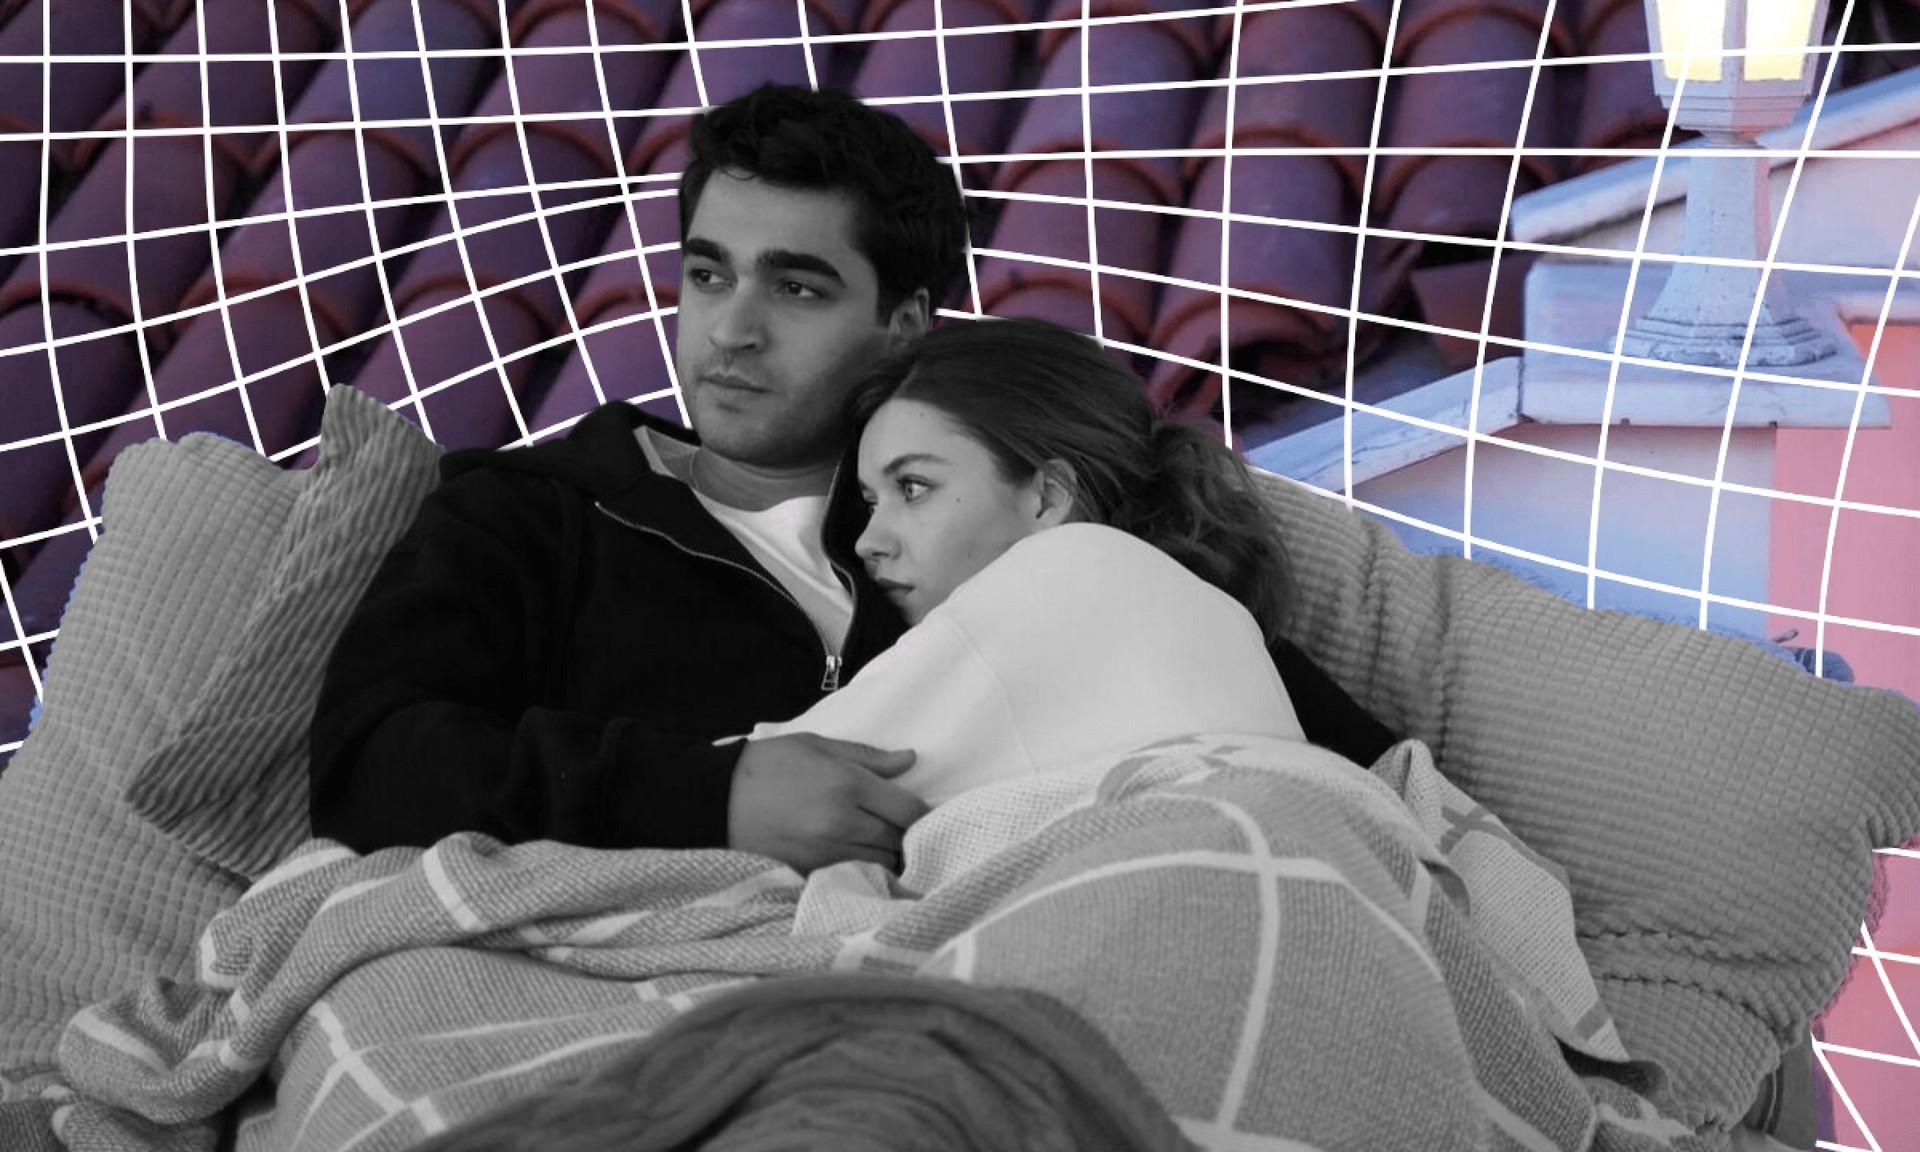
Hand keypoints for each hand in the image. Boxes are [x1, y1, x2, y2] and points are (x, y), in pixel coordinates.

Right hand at [726, 733, 927, 872]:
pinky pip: (854, 875)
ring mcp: (827, 853)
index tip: (919, 811)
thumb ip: (867, 756)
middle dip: (906, 834)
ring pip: (882, 863)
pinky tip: (856, 855)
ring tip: (879, 841)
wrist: (714, 801)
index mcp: (848, 785)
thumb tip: (909, 760)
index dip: (923, 813)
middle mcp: (843, 822)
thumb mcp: (816, 746)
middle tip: (900, 826)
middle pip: (900, 840)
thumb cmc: (767, 766)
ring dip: (887, 854)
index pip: (909, 810)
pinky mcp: (811, 873)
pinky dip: (863, 868)